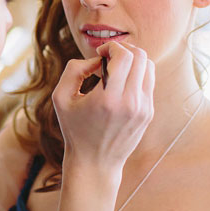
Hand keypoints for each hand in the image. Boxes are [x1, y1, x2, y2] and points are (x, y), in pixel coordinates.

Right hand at [51, 41, 153, 180]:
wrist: (95, 163)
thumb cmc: (75, 129)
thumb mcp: (61, 98)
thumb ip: (74, 70)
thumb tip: (97, 59)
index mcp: (107, 99)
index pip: (124, 56)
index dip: (113, 47)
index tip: (101, 54)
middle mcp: (130, 103)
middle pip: (140, 56)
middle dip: (124, 50)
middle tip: (109, 58)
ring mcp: (143, 108)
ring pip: (148, 66)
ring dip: (133, 60)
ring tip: (117, 69)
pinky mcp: (148, 113)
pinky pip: (148, 81)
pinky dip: (137, 75)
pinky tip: (122, 84)